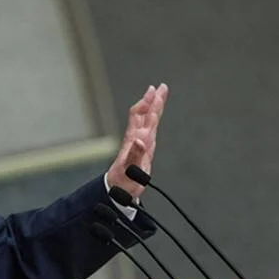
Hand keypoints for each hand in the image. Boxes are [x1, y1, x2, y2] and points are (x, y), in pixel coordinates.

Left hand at [107, 83, 168, 198]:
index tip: (154, 91)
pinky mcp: (144, 151)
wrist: (117, 191)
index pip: (140, 117)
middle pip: (145, 115)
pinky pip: (149, 130)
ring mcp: (140, 144)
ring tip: (159, 96)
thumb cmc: (122, 182)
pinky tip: (154, 117)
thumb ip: (135, 154)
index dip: (146, 103)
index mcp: (134, 141)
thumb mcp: (129, 170)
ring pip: (148, 121)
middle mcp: (137, 139)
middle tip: (161, 87)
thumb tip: (140, 139)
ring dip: (154, 108)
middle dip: (153, 101)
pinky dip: (153, 121)